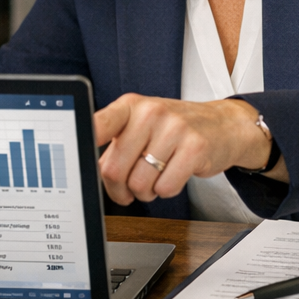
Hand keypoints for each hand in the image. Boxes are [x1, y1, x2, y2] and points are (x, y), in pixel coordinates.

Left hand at [94, 93, 270, 205]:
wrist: (223, 124)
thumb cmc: (172, 128)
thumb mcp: (140, 124)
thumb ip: (115, 144)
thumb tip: (89, 172)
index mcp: (129, 106)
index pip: (98, 124)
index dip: (83, 142)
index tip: (74, 158)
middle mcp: (150, 113)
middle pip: (114, 169)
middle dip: (119, 189)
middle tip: (128, 188)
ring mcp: (174, 129)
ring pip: (140, 184)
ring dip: (144, 192)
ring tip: (154, 177)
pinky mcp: (196, 148)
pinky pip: (166, 188)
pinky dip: (166, 191)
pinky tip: (173, 175)